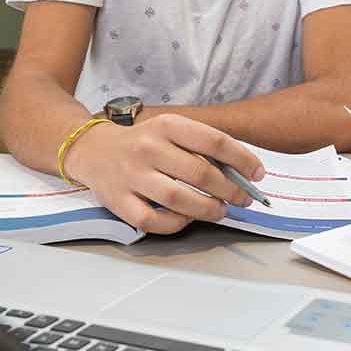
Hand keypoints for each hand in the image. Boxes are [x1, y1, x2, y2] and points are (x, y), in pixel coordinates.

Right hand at [64, 114, 265, 234]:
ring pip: (178, 199)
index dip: (243, 160)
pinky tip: (188, 219)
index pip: (215, 142)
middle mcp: (148, 148)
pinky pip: (152, 220)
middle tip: (243, 199)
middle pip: (200, 173)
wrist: (92, 149)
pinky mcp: (117, 201)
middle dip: (230, 190)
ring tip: (221, 211)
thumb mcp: (173, 130)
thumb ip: (204, 147)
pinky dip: (176, 224)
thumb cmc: (146, 142)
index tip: (258, 174)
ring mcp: (131, 176)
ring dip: (208, 209)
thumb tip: (245, 171)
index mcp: (168, 126)